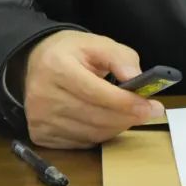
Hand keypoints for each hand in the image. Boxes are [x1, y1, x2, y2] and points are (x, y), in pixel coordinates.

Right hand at [22, 30, 164, 148]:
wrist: (35, 62)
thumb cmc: (70, 52)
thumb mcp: (97, 43)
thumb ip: (120, 57)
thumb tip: (136, 77)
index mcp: (57, 67)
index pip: (96, 92)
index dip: (126, 102)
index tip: (150, 106)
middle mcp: (43, 95)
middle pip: (95, 116)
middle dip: (127, 117)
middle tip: (148, 112)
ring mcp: (39, 118)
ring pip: (90, 133)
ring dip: (116, 127)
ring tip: (130, 115)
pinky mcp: (39, 135)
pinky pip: (80, 143)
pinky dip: (100, 135)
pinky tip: (108, 122)